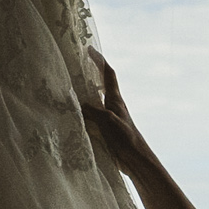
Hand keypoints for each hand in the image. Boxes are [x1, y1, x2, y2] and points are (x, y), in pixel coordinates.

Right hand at [79, 47, 154, 178]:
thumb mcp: (107, 121)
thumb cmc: (125, 138)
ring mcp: (110, 117)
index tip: (90, 50)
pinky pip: (93, 114)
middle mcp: (113, 105)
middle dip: (93, 73)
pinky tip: (75, 114)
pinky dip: (84, 110)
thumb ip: (93, 110)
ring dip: (87, 91)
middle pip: (103, 84)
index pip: (108, 74)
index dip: (100, 61)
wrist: (135, 158)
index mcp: (115, 99)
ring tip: (72, 87)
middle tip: (79, 65)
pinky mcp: (107, 129)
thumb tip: (79, 104)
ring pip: (97, 99)